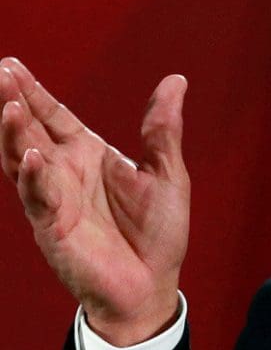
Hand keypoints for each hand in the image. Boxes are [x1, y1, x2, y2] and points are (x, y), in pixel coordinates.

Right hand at [0, 57, 189, 345]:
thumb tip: (176, 80)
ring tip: (7, 105)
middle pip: (31, 130)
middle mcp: (65, 172)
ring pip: (24, 159)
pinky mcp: (54, 228)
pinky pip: (39, 199)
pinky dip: (34, 177)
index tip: (12, 64)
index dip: (34, 92)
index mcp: (89, 155)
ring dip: (14, 134)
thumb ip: (163, 129)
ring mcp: (55, 199)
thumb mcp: (168, 173)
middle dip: (13, 102)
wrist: (153, 284)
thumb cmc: (157, 232)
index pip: (54, 116)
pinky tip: (32, 156)